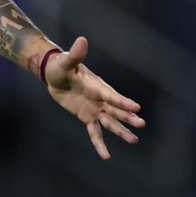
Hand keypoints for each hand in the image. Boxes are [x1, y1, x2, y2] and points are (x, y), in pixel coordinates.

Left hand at [41, 36, 143, 159]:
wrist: (54, 75)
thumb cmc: (61, 66)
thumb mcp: (66, 61)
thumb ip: (75, 54)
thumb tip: (81, 40)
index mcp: (97, 86)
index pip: (111, 95)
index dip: (122, 102)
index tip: (136, 107)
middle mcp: (100, 98)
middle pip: (116, 110)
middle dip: (128, 117)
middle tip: (142, 124)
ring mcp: (95, 109)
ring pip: (110, 123)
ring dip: (122, 131)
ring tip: (135, 140)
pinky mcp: (87, 117)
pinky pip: (94, 132)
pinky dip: (99, 144)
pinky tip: (106, 156)